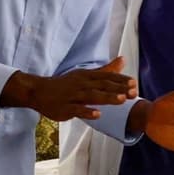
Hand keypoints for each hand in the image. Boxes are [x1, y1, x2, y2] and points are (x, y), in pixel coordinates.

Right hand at [0, 57, 136, 120]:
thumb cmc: (66, 84)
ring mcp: (73, 96)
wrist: (39, 91)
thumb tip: (123, 60)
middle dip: (119, 89)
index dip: (120, 80)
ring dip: (107, 98)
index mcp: (87, 76)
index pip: (107, 77)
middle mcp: (81, 84)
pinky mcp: (65, 108)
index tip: (134, 83)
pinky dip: (87, 111)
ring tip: (122, 100)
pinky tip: (98, 114)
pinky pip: (77, 110)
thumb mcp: (85, 74)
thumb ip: (106, 70)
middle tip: (134, 91)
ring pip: (92, 96)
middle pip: (102, 86)